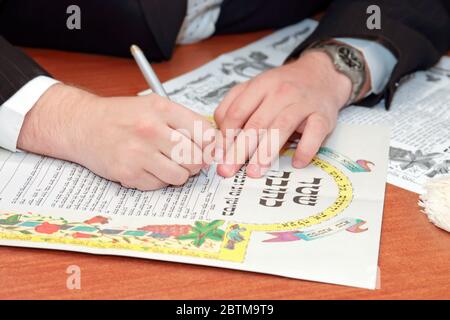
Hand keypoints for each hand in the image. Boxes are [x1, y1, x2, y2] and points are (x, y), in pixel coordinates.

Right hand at [18, 84, 213, 189]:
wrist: (82, 125)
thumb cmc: (121, 116)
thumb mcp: (154, 106)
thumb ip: (184, 121)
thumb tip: (214, 144)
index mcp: (161, 109)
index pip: (204, 133)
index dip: (211, 145)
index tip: (208, 149)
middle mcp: (150, 130)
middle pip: (196, 159)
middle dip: (196, 163)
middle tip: (188, 159)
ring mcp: (138, 153)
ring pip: (180, 176)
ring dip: (178, 173)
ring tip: (166, 162)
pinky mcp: (128, 173)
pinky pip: (159, 185)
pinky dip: (157, 179)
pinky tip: (147, 166)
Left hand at [214, 51, 359, 177]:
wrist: (322, 74)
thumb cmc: (284, 87)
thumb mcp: (255, 87)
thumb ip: (234, 106)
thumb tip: (221, 136)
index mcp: (260, 85)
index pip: (237, 112)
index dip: (226, 136)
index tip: (219, 155)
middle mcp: (280, 92)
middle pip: (256, 124)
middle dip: (240, 149)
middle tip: (229, 170)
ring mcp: (303, 103)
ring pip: (281, 128)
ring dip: (266, 152)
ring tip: (255, 172)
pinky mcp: (323, 115)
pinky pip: (314, 133)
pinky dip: (306, 149)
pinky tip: (296, 163)